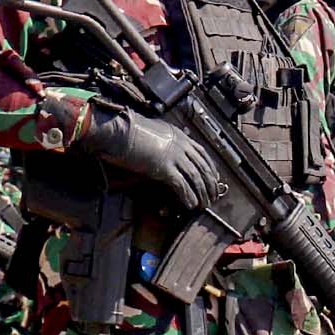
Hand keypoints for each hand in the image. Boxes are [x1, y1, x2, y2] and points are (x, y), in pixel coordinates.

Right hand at [74, 107, 221, 210]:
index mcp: (180, 136)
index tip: (215, 178)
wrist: (119, 131)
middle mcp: (181, 146)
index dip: (211, 168)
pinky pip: (181, 185)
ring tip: (204, 204)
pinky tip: (191, 204)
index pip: (203, 154)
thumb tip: (167, 150)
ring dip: (202, 193)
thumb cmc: (130, 131)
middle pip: (203, 167)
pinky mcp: (164, 168)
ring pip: (196, 178)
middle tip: (214, 196)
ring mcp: (174, 157)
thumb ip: (166, 141)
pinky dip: (188, 196)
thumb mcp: (155, 132)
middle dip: (210, 184)